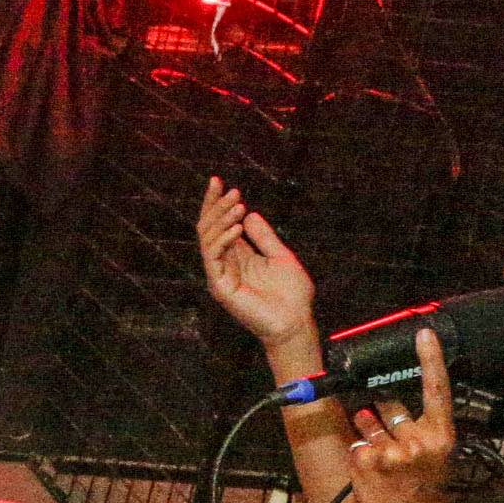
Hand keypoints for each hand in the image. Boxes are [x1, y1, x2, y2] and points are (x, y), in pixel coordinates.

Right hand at [196, 176, 319, 375]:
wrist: (295, 322)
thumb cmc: (291, 295)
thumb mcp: (280, 256)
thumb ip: (264, 237)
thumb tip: (250, 213)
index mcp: (237, 255)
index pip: (219, 224)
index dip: (216, 203)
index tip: (217, 180)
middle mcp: (224, 263)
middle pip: (208, 228)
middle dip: (216, 206)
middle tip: (230, 189)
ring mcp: (220, 275)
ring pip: (207, 239)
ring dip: (221, 219)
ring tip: (238, 205)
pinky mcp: (220, 287)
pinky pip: (213, 258)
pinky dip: (222, 239)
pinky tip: (236, 227)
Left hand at [342, 329, 464, 502]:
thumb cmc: (425, 491)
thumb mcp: (435, 456)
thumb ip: (417, 429)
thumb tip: (388, 405)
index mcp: (441, 435)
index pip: (437, 390)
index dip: (431, 359)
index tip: (425, 334)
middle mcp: (418, 439)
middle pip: (390, 404)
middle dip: (382, 412)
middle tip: (389, 437)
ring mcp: (391, 450)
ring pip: (368, 424)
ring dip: (368, 434)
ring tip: (384, 461)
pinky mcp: (367, 460)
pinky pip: (356, 445)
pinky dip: (359, 455)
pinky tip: (372, 473)